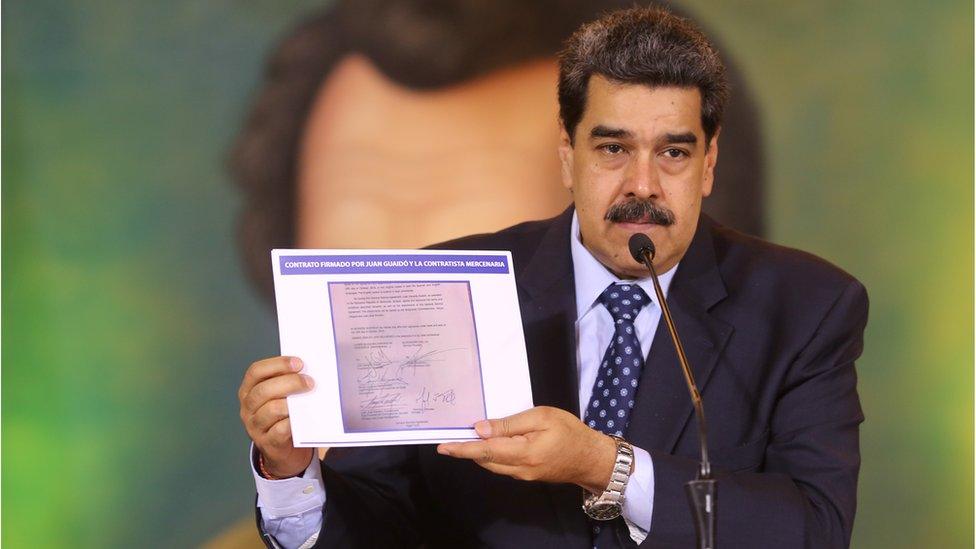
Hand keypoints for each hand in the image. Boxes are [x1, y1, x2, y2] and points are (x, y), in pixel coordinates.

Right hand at [239, 356, 315, 477]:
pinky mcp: (267, 443)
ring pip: (271, 410)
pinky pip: (279, 430)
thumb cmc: (283, 416)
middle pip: (263, 390)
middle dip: (289, 382)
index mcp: (249, 390)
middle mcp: (248, 407)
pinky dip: (293, 422)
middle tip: (309, 382)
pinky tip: (303, 418)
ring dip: (292, 403)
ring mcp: (255, 426)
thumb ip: (287, 383)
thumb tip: (309, 369)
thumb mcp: (279, 397)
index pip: (256, 371)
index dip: (277, 364)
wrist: (283, 451)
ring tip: (309, 399)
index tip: (298, 363)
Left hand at [436, 406, 617, 492]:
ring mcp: (523, 475)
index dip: (462, 449)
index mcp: (524, 453)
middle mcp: (520, 469)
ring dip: (478, 452)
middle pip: (485, 460)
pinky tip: (490, 442)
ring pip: (492, 464)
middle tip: (450, 436)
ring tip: (466, 438)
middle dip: (466, 450)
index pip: (485, 451)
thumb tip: (481, 429)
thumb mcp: (542, 417)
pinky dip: (492, 455)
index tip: (443, 446)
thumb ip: (510, 424)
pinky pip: (503, 465)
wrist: (591, 458)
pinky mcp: (527, 476)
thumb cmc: (570, 432)